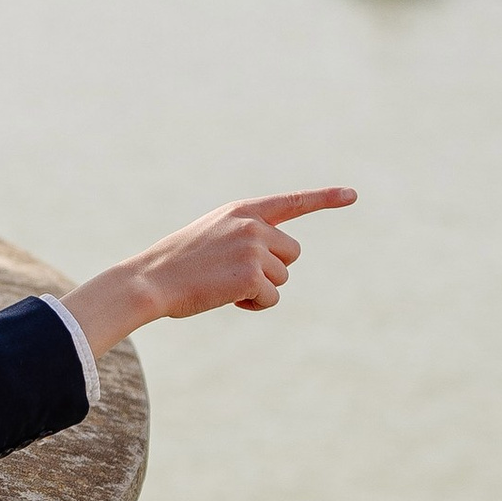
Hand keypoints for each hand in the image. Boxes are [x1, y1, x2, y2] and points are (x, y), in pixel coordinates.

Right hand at [64, 190, 355, 360]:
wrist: (149, 280)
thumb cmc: (176, 264)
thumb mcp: (211, 237)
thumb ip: (245, 238)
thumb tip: (276, 265)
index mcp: (242, 210)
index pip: (293, 202)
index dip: (326, 198)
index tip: (352, 195)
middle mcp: (253, 224)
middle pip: (291, 254)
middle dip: (271, 269)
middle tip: (232, 275)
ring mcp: (254, 248)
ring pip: (281, 278)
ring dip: (258, 289)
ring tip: (222, 285)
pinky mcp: (253, 275)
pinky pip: (270, 298)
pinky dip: (253, 305)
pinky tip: (226, 298)